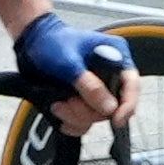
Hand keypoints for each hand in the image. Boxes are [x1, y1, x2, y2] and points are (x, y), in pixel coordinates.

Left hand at [10, 7, 130, 132]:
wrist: (32, 44)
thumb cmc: (52, 42)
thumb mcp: (70, 63)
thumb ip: (90, 85)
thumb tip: (110, 107)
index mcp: (115, 56)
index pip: (131, 84)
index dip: (128, 104)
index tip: (116, 119)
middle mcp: (110, 74)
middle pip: (112, 106)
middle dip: (89, 110)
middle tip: (69, 103)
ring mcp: (97, 89)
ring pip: (96, 116)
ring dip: (77, 116)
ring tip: (59, 104)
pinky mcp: (84, 100)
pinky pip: (85, 121)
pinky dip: (72, 121)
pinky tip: (60, 112)